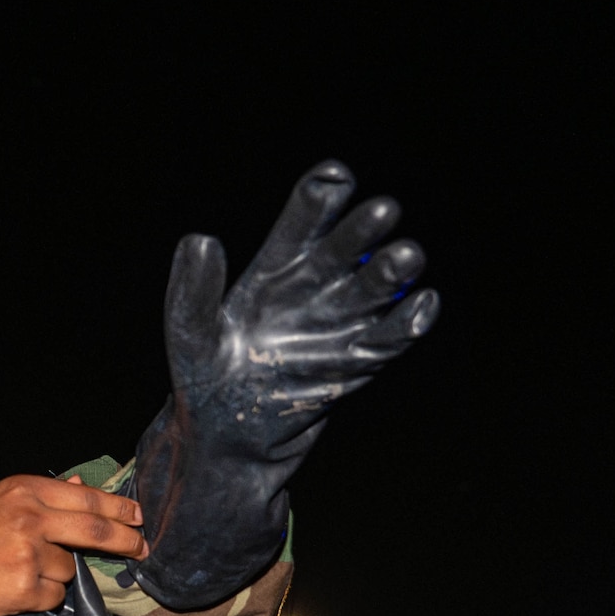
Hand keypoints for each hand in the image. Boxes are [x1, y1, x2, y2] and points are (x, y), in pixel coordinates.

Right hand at [0, 474, 145, 615]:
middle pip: (94, 529)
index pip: (84, 498)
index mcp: (23, 490)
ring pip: (69, 568)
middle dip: (125, 539)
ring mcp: (28, 552)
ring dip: (53, 575)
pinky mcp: (25, 586)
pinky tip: (12, 589)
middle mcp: (29, 516)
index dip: (117, 508)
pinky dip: (39, 598)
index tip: (137, 516)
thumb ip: (41, 497)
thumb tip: (80, 484)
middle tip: (142, 547)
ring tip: (16, 571)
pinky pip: (54, 596)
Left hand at [131, 161, 438, 609]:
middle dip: (362, 231)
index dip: (319, 199)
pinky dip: (407, 325)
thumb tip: (200, 238)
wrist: (227, 438)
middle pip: (344, 250)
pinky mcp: (354, 363)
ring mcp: (337, 325)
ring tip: (408, 254)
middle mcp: (313, 289)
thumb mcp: (189, 332)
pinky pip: (386, 340)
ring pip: (372, 290)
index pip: (301, 224)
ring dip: (391, 272)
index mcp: (274, 269)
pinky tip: (425, 305)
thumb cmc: (203, 378)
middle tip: (383, 210)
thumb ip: (191, 289)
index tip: (335, 177)